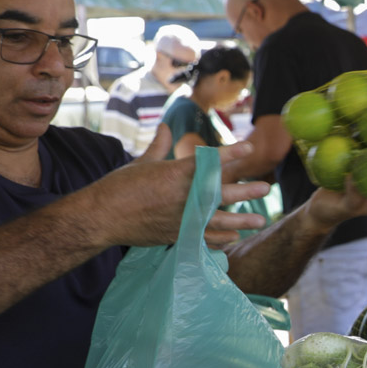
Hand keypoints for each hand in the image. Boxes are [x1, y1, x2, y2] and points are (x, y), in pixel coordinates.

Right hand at [81, 126, 269, 248]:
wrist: (101, 218)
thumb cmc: (118, 187)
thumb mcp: (141, 163)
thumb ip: (160, 147)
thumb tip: (165, 127)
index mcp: (173, 174)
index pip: (207, 162)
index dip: (230, 155)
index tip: (248, 148)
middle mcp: (181, 197)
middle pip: (219, 194)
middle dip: (244, 191)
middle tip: (265, 188)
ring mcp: (180, 219)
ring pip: (217, 221)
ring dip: (241, 221)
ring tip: (260, 220)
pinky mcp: (176, 236)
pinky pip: (203, 240)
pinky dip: (219, 240)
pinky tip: (233, 239)